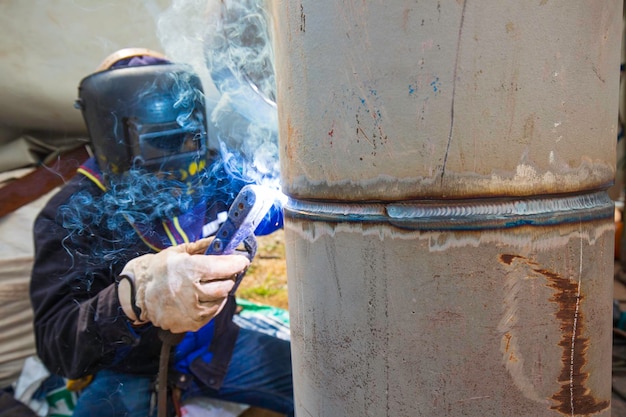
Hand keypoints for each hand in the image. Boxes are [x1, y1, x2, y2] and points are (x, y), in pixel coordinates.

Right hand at [117, 237, 249, 332]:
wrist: (138, 293)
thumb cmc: (160, 269)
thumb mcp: (179, 251)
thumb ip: (203, 246)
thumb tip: (224, 241)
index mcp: (189, 270)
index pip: (224, 267)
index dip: (237, 263)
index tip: (242, 260)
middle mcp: (192, 292)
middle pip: (226, 285)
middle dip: (230, 277)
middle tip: (226, 272)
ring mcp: (191, 310)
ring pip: (221, 300)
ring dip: (221, 291)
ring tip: (211, 284)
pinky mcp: (191, 324)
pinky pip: (213, 313)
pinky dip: (213, 304)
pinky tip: (205, 297)